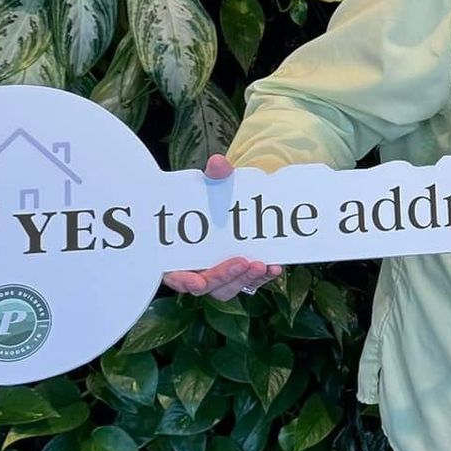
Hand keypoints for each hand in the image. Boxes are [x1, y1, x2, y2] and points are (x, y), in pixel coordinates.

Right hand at [159, 154, 283, 299]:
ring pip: (228, 288)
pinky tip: (275, 266)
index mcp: (177, 253)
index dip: (183, 280)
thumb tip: (218, 163)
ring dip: (246, 279)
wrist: (225, 204)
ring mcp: (217, 274)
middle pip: (207, 285)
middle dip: (225, 276)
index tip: (196, 282)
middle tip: (246, 262)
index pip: (175, 275)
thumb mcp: (210, 186)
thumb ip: (215, 177)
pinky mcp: (238, 274)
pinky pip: (248, 282)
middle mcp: (195, 269)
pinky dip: (262, 277)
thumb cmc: (208, 199)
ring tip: (264, 264)